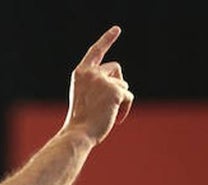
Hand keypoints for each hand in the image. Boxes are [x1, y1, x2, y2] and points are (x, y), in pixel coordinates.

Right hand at [62, 26, 133, 144]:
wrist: (78, 133)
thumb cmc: (81, 120)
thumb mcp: (85, 96)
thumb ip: (98, 85)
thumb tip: (123, 87)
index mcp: (81, 73)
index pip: (96, 51)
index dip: (107, 39)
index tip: (117, 29)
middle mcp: (92, 73)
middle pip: (116, 69)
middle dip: (117, 85)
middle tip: (108, 104)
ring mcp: (103, 81)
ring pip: (123, 85)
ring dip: (120, 100)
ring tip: (108, 114)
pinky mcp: (115, 92)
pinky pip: (129, 97)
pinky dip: (125, 109)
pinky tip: (116, 119)